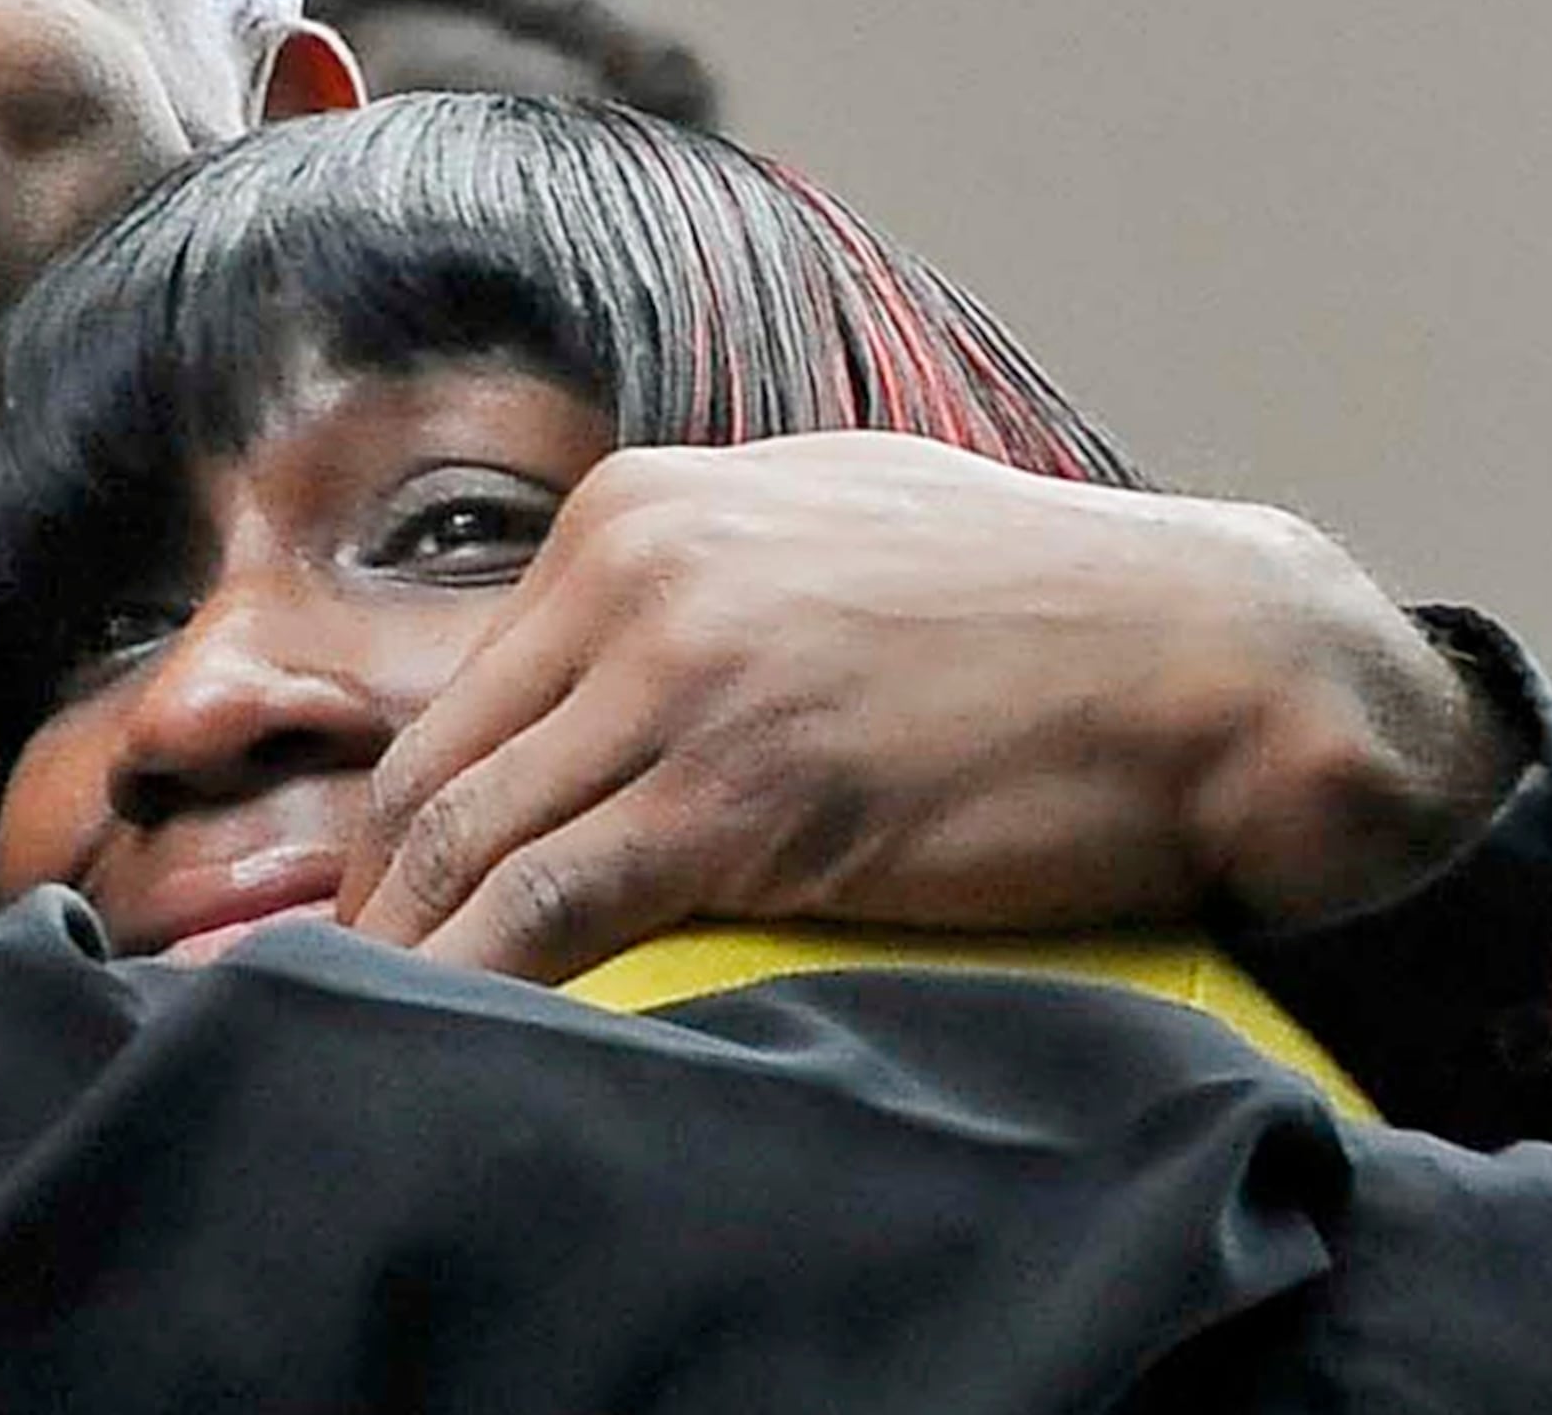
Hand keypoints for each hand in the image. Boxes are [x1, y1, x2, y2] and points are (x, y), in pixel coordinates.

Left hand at [337, 433, 1524, 982]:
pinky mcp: (747, 795)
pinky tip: (471, 1036)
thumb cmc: (1032, 608)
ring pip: (472, 841)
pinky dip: (493, 981)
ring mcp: (685, 680)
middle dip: (374, 901)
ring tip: (379, 1036)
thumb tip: (595, 673)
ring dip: (407, 954)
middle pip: (438, 770)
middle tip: (347, 997)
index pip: (462, 693)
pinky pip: (560, 904)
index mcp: (635, 514)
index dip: (406, 822)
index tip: (383, 908)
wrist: (1204, 654)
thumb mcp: (820, 529)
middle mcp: (636, 576)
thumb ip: (693, 583)